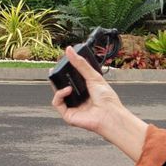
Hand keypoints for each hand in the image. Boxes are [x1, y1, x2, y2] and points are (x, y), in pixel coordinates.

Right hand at [51, 46, 147, 161]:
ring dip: (59, 86)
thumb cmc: (107, 99)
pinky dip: (59, 94)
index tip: (62, 62)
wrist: (110, 115)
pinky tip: (67, 90)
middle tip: (55, 69)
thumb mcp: (94, 76)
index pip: (71, 78)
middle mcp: (77, 97)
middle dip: (58, 78)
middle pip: (62, 85)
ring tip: (67, 82)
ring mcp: (72, 106)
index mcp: (84, 89)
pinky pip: (57, 102)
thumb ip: (80, 64)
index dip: (65, 71)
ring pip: (57, 93)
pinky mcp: (67, 114)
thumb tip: (69, 50)